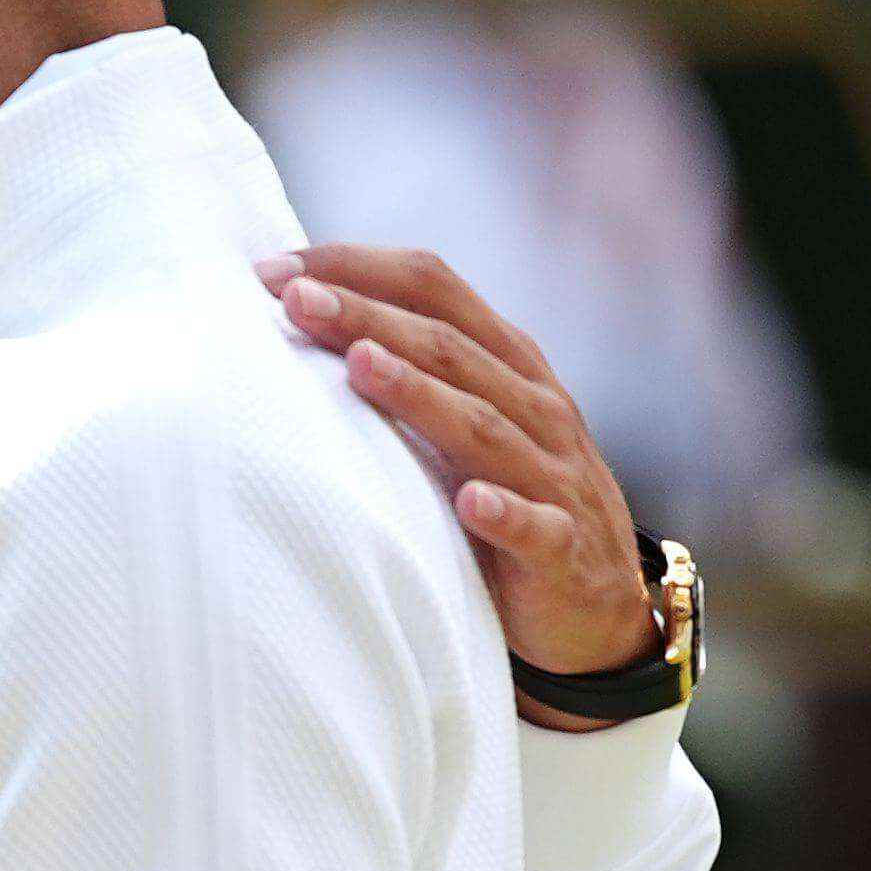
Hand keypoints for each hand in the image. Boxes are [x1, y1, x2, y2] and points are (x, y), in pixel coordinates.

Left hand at [262, 246, 657, 717]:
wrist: (596, 599)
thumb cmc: (509, 495)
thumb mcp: (468, 420)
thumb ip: (410, 371)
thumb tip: (302, 322)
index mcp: (506, 363)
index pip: (435, 291)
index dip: (359, 271)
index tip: (273, 271)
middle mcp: (534, 406)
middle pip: (448, 347)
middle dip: (369, 318)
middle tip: (296, 301)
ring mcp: (552, 476)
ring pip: (484, 425)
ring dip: (421, 394)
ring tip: (361, 365)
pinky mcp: (562, 550)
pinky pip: (536, 527)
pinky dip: (505, 512)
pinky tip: (469, 502)